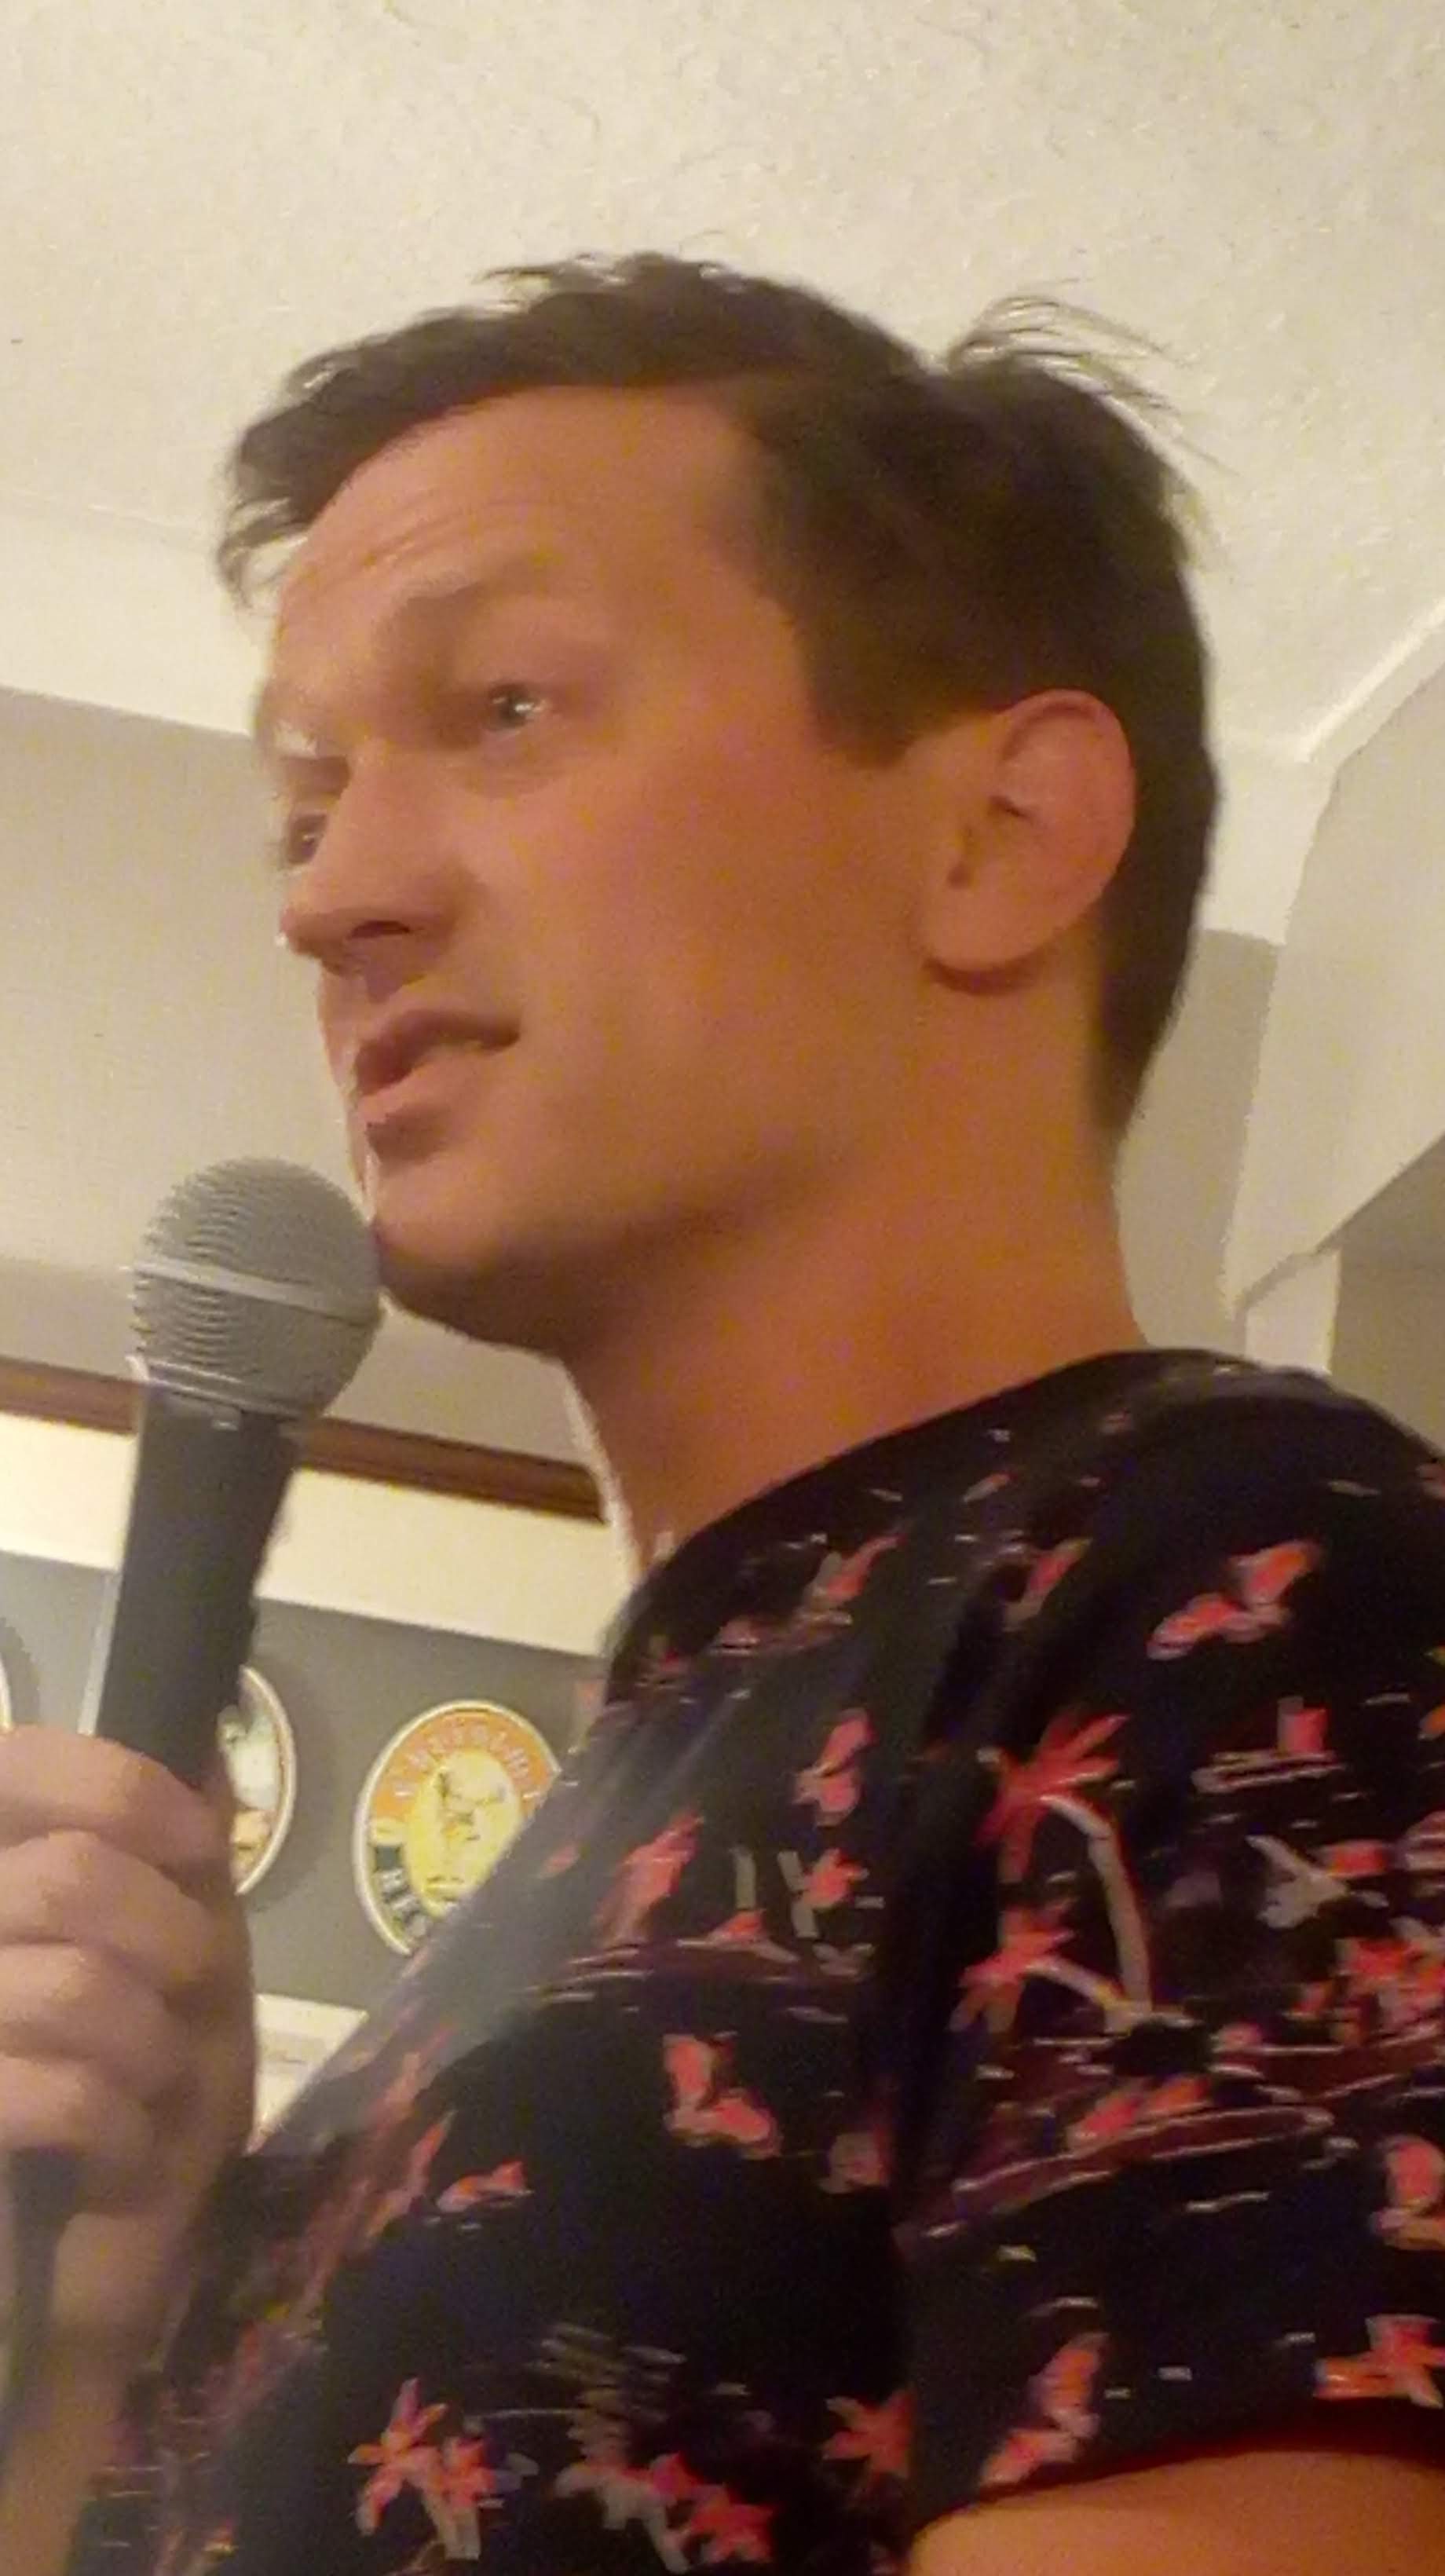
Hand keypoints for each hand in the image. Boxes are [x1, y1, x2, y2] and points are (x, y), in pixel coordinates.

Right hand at [0, 1726, 254, 2369]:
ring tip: (145, 2092)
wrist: (64, 2302)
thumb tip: (203, 1732)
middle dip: (169, 1939)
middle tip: (183, 1999)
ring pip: (73, 1982)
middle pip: (64, 1879)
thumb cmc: (119, 2121)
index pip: (12, 1764)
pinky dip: (120, 2129)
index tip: (197, 1844)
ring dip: (152, 2045)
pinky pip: (57, 2091)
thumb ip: (174, 1859)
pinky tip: (110, 2160)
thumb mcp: (175, 1977)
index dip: (118, 1790)